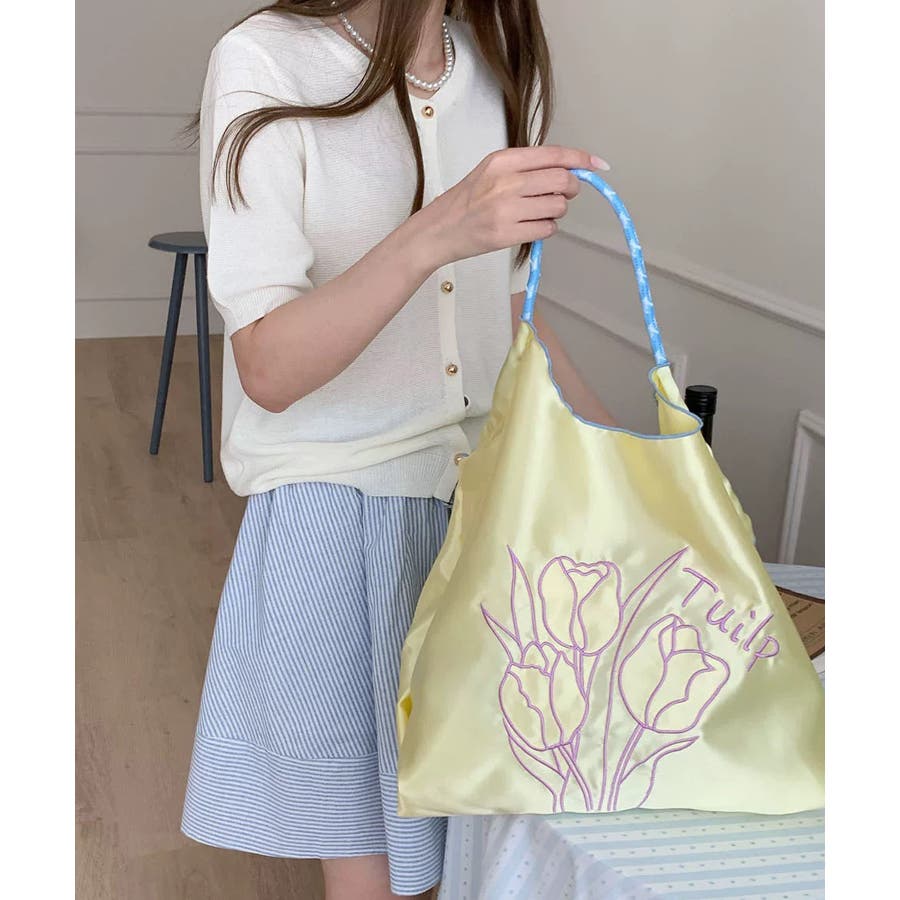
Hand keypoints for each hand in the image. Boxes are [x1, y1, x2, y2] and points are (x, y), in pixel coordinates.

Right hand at [410, 146, 609, 268]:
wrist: (438, 230)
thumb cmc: (467, 200)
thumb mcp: (492, 171)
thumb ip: (527, 167)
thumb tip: (571, 169)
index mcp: (503, 160)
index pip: (555, 155)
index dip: (582, 160)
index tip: (600, 166)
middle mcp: (506, 181)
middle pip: (563, 181)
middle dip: (570, 190)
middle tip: (561, 196)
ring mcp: (506, 209)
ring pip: (558, 207)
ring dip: (555, 212)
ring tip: (536, 214)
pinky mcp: (506, 234)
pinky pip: (547, 229)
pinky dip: (545, 229)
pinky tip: (529, 227)